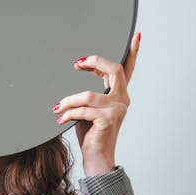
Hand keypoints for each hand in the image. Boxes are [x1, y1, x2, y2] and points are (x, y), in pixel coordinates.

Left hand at [51, 31, 140, 174]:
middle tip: (77, 64)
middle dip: (95, 62)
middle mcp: (122, 100)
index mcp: (119, 95)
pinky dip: (68, 113)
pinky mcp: (107, 119)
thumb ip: (88, 94)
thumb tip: (78, 73)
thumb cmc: (91, 133)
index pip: (128, 70)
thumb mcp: (89, 108)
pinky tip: (60, 119)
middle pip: (114, 70)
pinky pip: (82, 110)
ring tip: (59, 108)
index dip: (134, 52)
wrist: (96, 158)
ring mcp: (116, 109)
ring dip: (69, 101)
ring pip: (87, 95)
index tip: (136, 36)